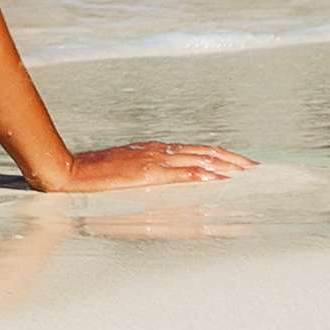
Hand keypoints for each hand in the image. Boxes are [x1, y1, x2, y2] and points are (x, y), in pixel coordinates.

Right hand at [30, 138, 250, 191]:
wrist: (72, 172)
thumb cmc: (97, 173)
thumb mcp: (130, 166)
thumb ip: (152, 169)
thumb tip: (175, 175)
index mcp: (157, 149)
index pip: (200, 150)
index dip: (225, 155)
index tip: (246, 164)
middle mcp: (160, 151)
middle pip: (206, 152)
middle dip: (235, 161)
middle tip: (258, 169)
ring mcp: (154, 162)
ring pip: (199, 161)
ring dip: (226, 168)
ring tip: (247, 175)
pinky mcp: (147, 174)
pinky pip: (181, 175)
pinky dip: (203, 176)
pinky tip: (218, 181)